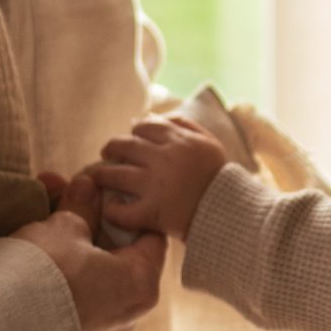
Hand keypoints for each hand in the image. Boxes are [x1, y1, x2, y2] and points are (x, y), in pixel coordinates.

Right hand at [12, 169, 165, 330]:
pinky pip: (71, 305)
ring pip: (91, 281)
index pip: (149, 236)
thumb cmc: (40, 273)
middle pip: (116, 258)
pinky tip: (30, 261)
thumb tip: (89, 187)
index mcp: (141, 286)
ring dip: (69, 251)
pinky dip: (58, 282)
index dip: (124, 209)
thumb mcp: (63, 227)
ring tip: (36, 220)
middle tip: (59, 197)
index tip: (99, 192)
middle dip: (88, 224)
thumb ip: (82, 206)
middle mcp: (127, 317)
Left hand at [88, 114, 228, 241]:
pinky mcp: (153, 212)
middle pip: (124, 146)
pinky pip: (122, 211)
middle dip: (110, 148)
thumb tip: (153, 117)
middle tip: (106, 153)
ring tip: (97, 177)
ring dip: (102, 175)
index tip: (130, 141)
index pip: (143, 127)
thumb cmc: (220, 178)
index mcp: (178, 141)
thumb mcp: (209, 143)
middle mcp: (163, 159)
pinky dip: (112, 211)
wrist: (233, 213)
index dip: (133, 133)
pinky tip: (110, 209)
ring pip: (115, 175)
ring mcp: (155, 186)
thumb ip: (184, 125)